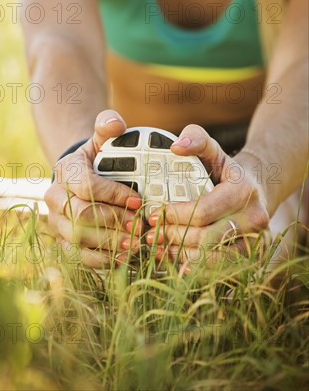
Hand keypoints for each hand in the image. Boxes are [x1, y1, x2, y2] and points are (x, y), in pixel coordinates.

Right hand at [45, 110, 144, 268]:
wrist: (80, 178)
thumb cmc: (97, 158)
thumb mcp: (102, 138)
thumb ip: (108, 125)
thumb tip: (116, 123)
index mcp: (66, 171)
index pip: (86, 186)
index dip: (113, 195)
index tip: (137, 200)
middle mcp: (55, 198)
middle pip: (81, 216)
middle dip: (113, 222)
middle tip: (139, 226)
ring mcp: (56, 222)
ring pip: (78, 239)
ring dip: (109, 244)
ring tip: (135, 244)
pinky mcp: (62, 242)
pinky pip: (78, 257)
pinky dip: (101, 260)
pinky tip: (123, 258)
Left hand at [145, 124, 270, 269]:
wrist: (255, 188)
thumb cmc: (225, 170)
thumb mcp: (212, 149)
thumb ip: (194, 139)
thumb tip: (176, 147)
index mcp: (243, 190)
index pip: (203, 210)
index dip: (174, 216)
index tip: (153, 215)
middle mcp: (255, 218)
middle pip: (206, 238)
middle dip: (173, 237)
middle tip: (151, 235)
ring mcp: (257, 241)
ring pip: (213, 258)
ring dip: (181, 255)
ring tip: (161, 247)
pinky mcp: (252, 258)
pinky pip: (220, 269)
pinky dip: (195, 267)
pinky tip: (177, 258)